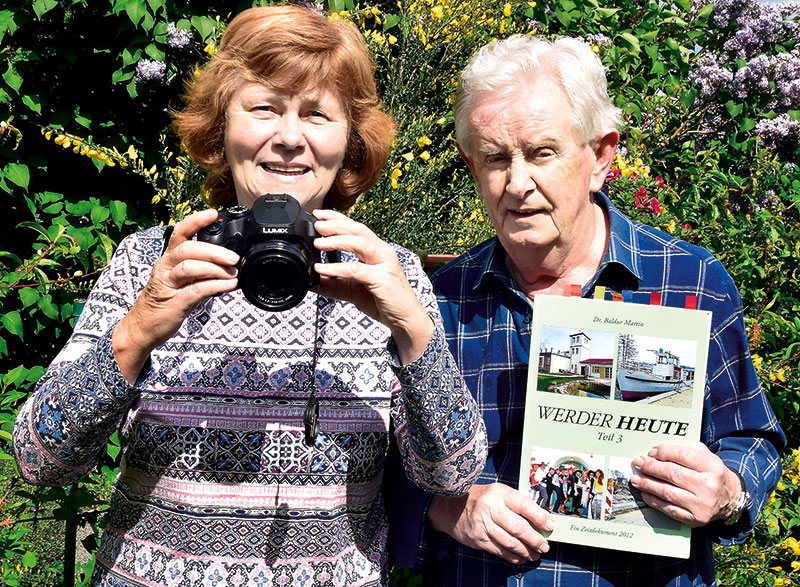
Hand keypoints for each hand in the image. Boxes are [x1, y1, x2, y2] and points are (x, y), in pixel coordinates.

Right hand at [112, 209, 239, 382]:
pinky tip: (229, 286)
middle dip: (214, 251)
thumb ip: (200, 271)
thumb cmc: (165, 302)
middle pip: (187, 249)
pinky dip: (216, 286)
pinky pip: (196, 290)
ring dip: (215, 268)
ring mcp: (167, 284)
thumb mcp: (181, 281)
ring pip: (189, 267)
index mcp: (167, 259)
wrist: (142, 328)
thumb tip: (229, 265)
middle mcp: (165, 268)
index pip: (179, 233)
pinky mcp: (174, 302)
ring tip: (233, 273)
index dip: (195, 221)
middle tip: (234, 258)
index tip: (213, 213)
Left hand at [311, 209, 432, 363]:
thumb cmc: (386, 302)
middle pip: (359, 230)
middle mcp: (383, 253)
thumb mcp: (353, 291)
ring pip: (360, 244)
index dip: (338, 219)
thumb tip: (313, 281)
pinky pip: (356, 270)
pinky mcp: (382, 279)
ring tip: (319, 242)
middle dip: (336, 225)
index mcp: (377, 251)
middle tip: (317, 224)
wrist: (406, 320)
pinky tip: (322, 269)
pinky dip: (337, 268)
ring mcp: (384, 265)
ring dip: (338, 240)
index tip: (319, 214)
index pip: (357, 228)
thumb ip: (335, 284)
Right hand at [428, 483, 554, 563]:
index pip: (523, 505)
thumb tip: (539, 518)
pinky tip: (521, 557)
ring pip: (510, 542)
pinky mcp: (478, 539)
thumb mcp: (497, 492)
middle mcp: (490, 508)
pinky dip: (513, 556)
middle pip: (518, 528)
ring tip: (536, 554)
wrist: (450, 507)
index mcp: (498, 493)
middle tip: (544, 545)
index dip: (539, 516)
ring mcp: (483, 525)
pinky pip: (499, 551)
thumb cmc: (479, 498)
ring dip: (526, 551)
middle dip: (535, 539)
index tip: (550, 525)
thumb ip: (515, 502)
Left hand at [630, 442, 741, 526]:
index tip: (651, 452)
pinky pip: (669, 509)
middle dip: (651, 467)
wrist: (730, 498)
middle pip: (672, 474)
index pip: (683, 455)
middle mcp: (709, 486)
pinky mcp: (695, 519)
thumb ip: (684, 449)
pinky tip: (645, 493)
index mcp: (712, 467)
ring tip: (637, 478)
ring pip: (667, 492)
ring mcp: (702, 505)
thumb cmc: (711, 474)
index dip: (663, 452)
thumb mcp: (705, 456)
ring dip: (647, 484)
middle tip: (638, 463)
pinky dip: (654, 501)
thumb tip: (656, 451)